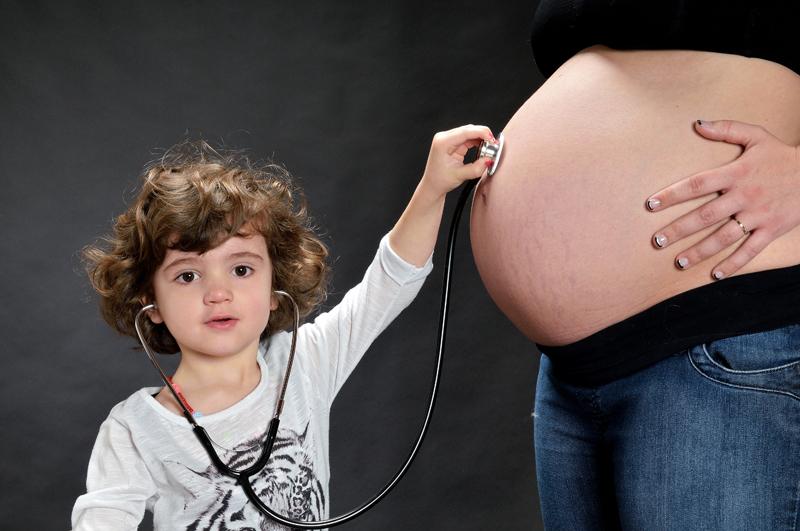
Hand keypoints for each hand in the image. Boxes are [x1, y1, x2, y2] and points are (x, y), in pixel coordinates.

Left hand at [421, 124, 495, 196]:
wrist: (432, 186)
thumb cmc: (440, 181)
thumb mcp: (459, 176)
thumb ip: (475, 168)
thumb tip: (489, 160)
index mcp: (442, 142)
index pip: (465, 132)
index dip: (481, 133)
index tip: (492, 139)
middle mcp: (444, 137)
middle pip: (468, 130)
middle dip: (483, 136)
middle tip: (494, 146)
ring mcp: (448, 139)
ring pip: (469, 133)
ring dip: (481, 139)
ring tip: (489, 149)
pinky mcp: (453, 143)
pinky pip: (468, 138)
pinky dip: (477, 142)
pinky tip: (483, 149)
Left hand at [646, 119, 799, 279]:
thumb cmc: (782, 156)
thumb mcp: (757, 136)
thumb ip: (727, 128)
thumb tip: (697, 123)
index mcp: (736, 173)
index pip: (697, 184)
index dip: (672, 194)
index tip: (650, 205)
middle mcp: (744, 196)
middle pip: (705, 215)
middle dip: (679, 229)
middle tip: (657, 240)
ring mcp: (758, 215)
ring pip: (724, 237)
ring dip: (700, 251)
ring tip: (679, 261)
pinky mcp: (772, 230)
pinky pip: (750, 251)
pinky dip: (733, 264)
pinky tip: (714, 275)